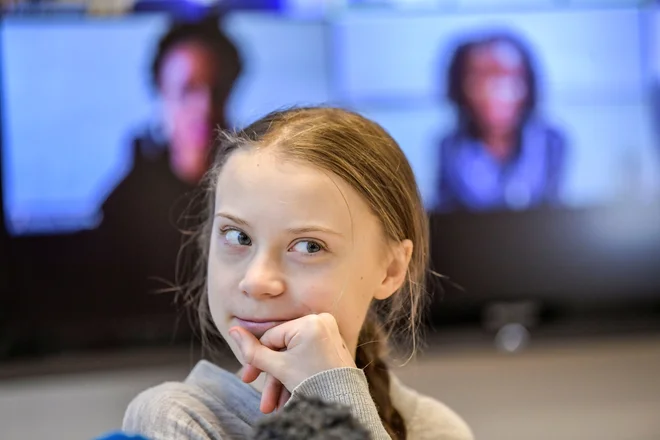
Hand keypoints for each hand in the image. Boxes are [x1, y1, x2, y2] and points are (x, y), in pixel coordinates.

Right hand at [229, 313, 356, 412]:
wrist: (344, 402)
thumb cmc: (312, 382)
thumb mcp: (278, 367)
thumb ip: (253, 351)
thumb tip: (233, 329)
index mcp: (308, 321)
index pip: (271, 337)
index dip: (257, 359)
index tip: (247, 378)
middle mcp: (321, 322)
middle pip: (283, 349)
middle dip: (272, 377)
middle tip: (262, 398)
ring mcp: (329, 334)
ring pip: (294, 356)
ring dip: (282, 382)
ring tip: (275, 407)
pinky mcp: (333, 346)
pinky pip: (307, 358)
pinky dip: (297, 376)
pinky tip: (289, 399)